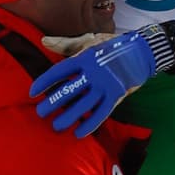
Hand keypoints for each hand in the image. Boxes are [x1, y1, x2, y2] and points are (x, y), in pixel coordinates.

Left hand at [29, 31, 155, 137]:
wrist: (142, 51)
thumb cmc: (111, 45)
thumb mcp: (89, 41)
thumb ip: (65, 44)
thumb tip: (43, 42)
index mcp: (84, 57)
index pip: (59, 71)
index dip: (44, 82)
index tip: (33, 93)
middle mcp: (94, 72)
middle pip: (68, 91)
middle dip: (52, 104)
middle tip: (41, 113)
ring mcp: (105, 85)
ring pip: (83, 105)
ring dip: (68, 118)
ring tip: (56, 126)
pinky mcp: (116, 95)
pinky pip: (101, 113)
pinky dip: (90, 125)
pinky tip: (78, 133)